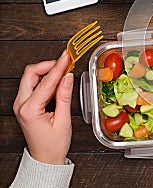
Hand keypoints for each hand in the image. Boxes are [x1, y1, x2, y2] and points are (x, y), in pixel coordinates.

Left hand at [13, 50, 73, 164]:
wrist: (45, 159)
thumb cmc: (53, 145)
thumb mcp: (63, 121)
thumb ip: (64, 96)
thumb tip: (67, 77)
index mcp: (29, 109)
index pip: (46, 81)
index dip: (58, 67)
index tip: (67, 57)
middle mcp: (21, 105)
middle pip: (31, 73)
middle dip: (48, 65)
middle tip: (64, 62)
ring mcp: (21, 104)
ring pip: (30, 77)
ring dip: (46, 71)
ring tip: (63, 70)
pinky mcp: (25, 104)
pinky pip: (32, 85)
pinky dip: (45, 79)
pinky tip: (57, 80)